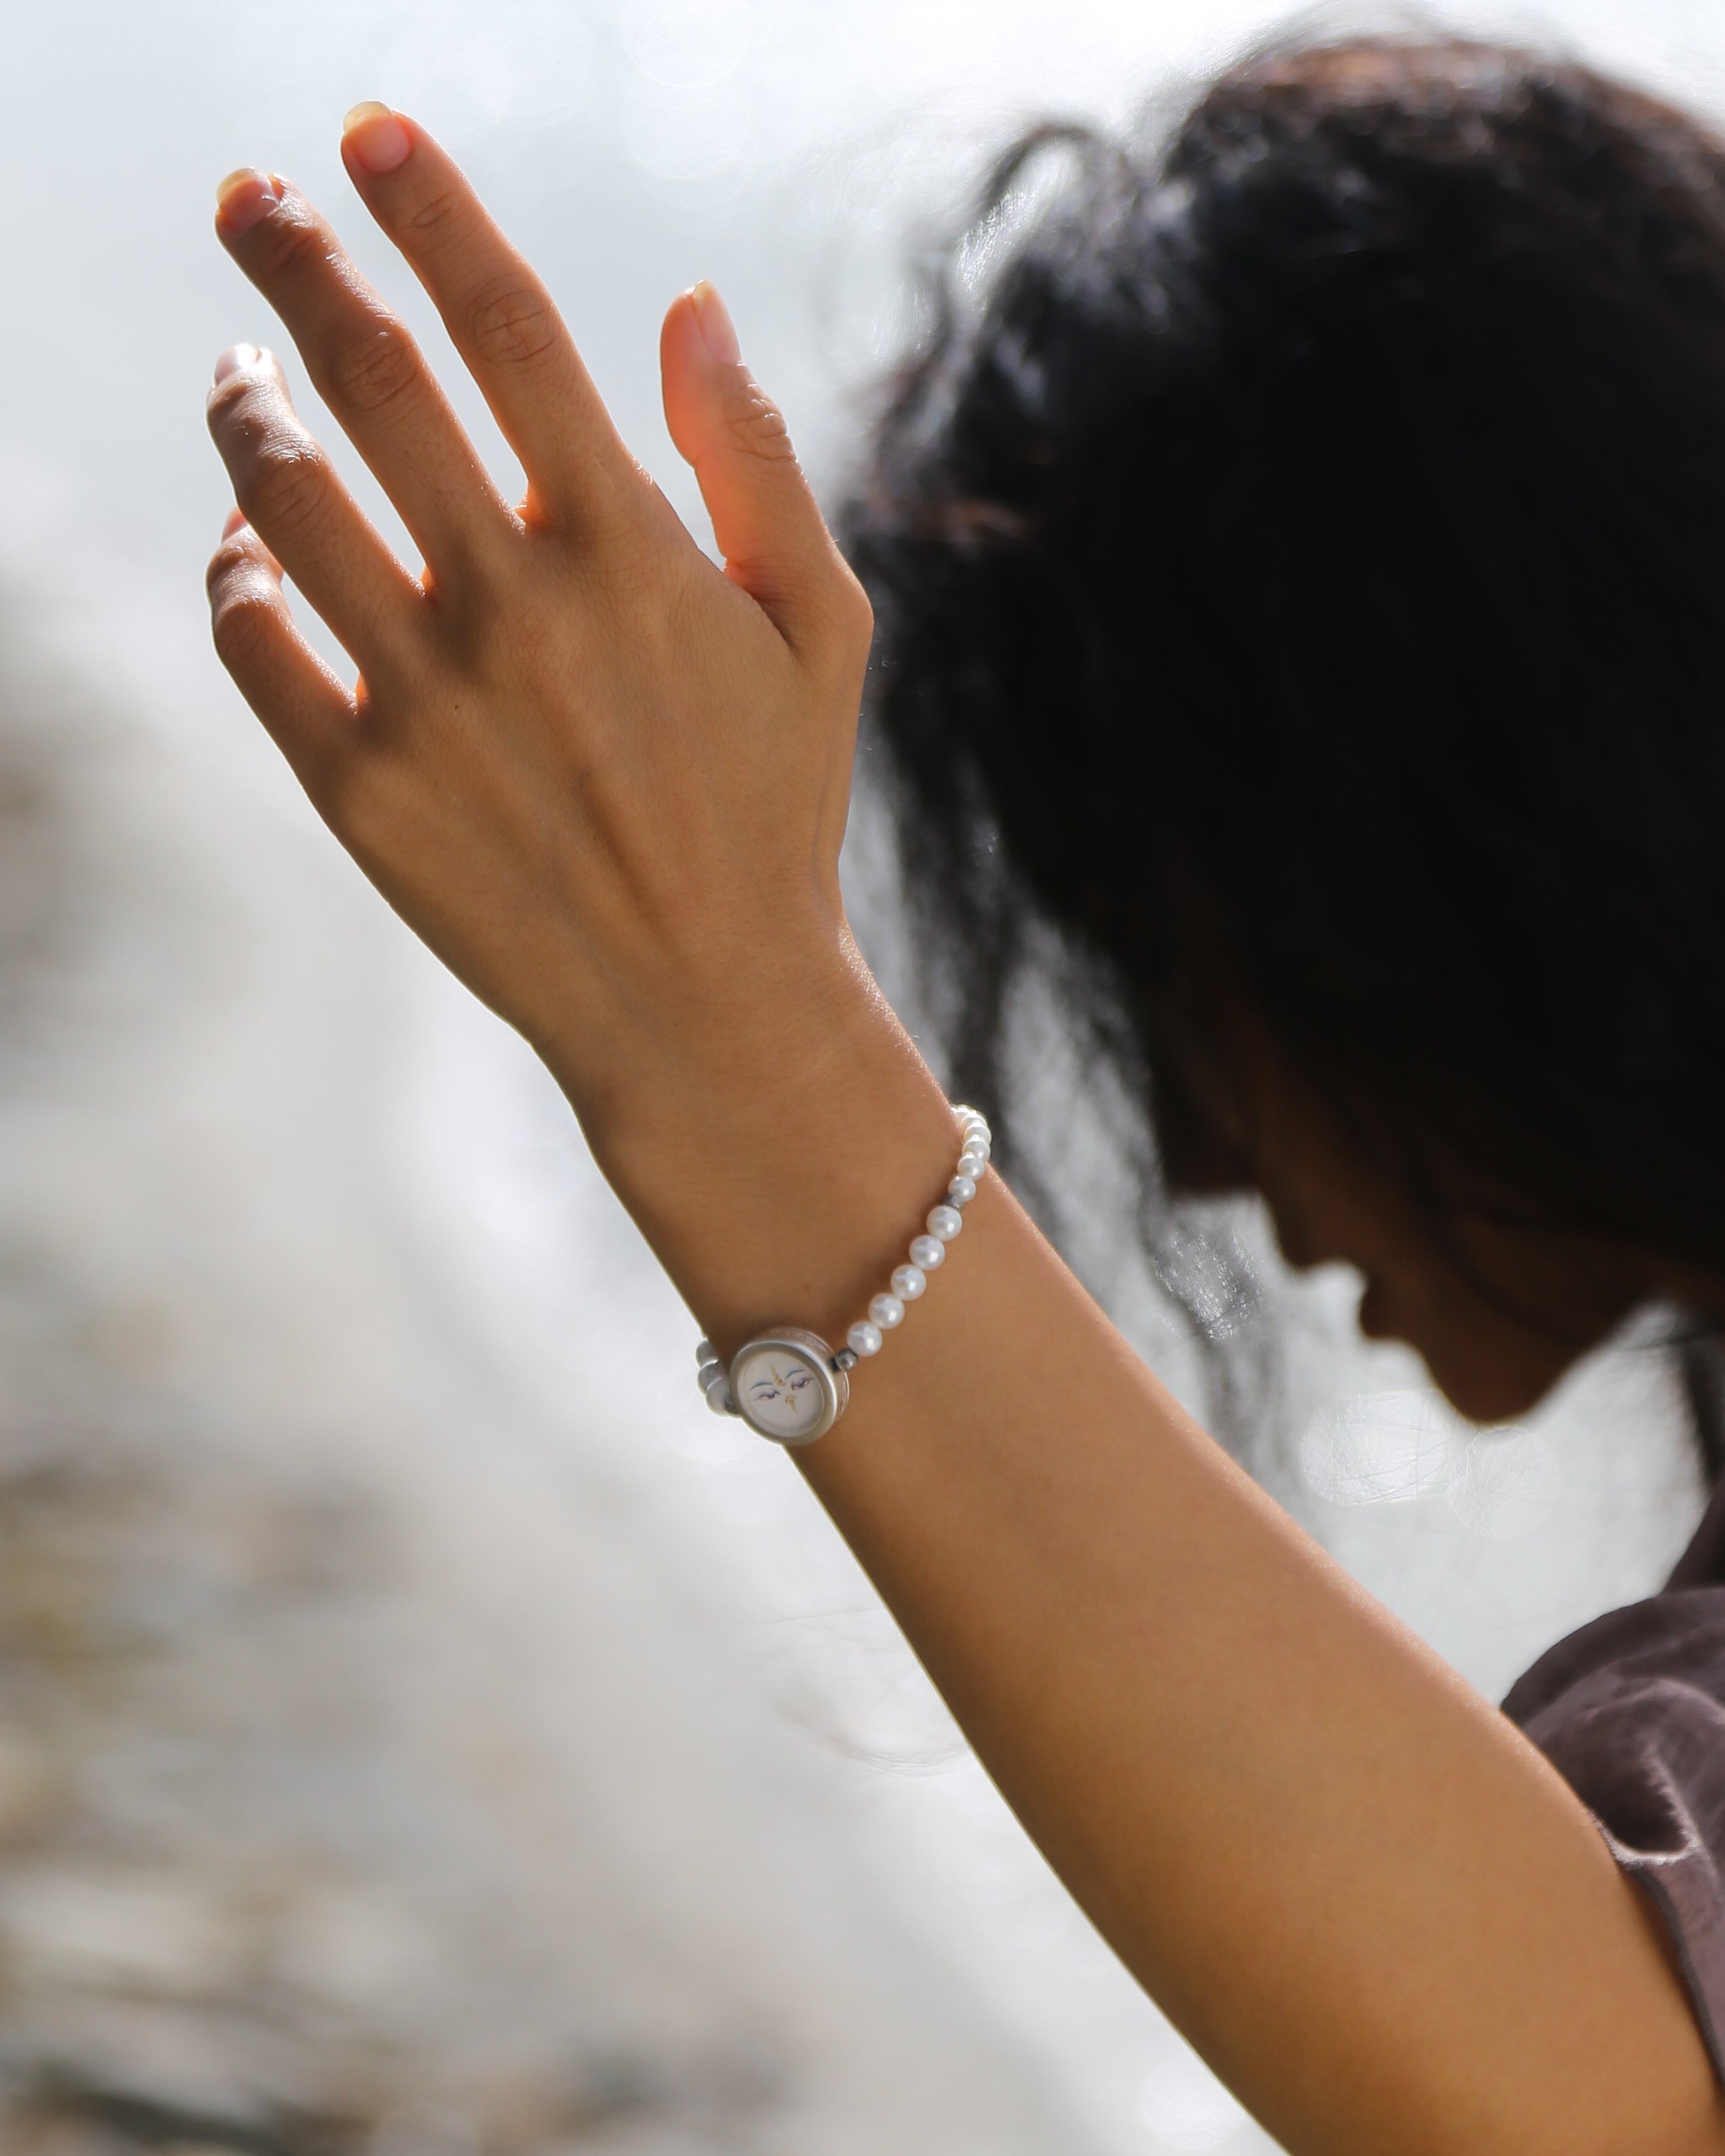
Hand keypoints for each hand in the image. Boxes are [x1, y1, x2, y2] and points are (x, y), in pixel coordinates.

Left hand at [205, 107, 876, 1180]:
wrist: (705, 1013)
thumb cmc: (775, 812)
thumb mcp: (819, 632)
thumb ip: (754, 460)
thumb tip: (687, 300)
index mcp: (632, 552)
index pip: (506, 327)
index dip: (430, 209)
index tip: (369, 136)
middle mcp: (516, 609)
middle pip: (367, 378)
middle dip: (294, 260)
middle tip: (249, 200)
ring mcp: (426, 701)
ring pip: (281, 495)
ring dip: (242, 404)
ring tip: (235, 372)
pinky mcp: (359, 790)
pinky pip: (252, 637)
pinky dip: (233, 566)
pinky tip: (251, 542)